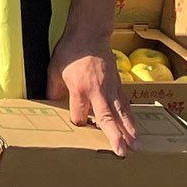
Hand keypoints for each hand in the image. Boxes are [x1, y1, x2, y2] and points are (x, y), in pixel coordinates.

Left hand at [48, 35, 136, 155]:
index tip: (76, 122)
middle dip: (114, 136)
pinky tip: (135, 128)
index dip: (77, 122)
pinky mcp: (119, 84)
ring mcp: (111, 88)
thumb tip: (50, 106)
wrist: (89, 33)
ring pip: (122, 113)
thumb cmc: (70, 51)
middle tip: (122, 152)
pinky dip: (131, 117)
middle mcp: (98, 91)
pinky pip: (126, 104)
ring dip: (128, 130)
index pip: (79, 116)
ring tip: (135, 145)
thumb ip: (53, 90)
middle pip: (107, 118)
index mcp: (80, 89)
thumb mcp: (54, 69)